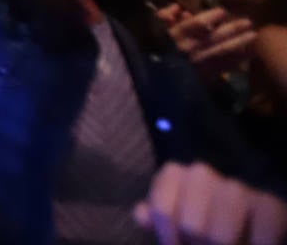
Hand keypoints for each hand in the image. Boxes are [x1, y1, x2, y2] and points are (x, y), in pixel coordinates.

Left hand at [134, 161, 286, 244]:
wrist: (239, 219)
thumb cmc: (198, 218)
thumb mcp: (171, 217)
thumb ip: (155, 215)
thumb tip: (143, 216)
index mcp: (173, 175)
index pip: (162, 211)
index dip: (168, 237)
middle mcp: (202, 174)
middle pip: (191, 226)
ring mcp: (236, 187)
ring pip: (221, 233)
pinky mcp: (268, 203)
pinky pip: (263, 229)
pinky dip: (256, 244)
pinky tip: (250, 244)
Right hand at [166, 7, 255, 83]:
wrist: (159, 77)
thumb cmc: (158, 48)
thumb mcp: (156, 29)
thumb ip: (166, 16)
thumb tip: (179, 8)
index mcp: (178, 34)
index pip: (199, 22)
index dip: (213, 15)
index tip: (223, 11)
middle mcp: (190, 47)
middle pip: (216, 36)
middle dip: (234, 28)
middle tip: (248, 21)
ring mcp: (199, 62)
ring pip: (223, 51)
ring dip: (240, 42)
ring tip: (253, 36)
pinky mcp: (205, 75)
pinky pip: (225, 66)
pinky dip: (237, 59)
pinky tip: (247, 53)